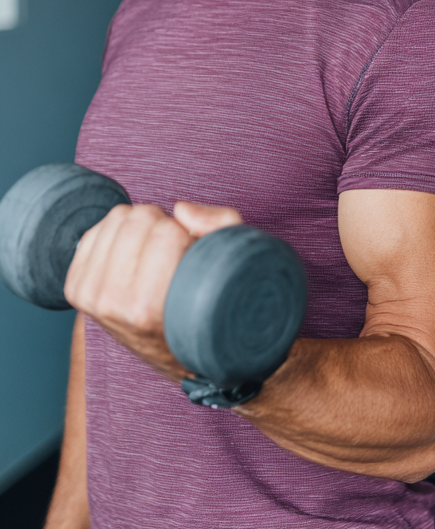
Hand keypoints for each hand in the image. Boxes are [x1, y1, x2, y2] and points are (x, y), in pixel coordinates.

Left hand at [64, 199, 242, 378]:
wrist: (175, 351)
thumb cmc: (206, 302)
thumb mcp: (233, 263)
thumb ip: (220, 225)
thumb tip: (180, 209)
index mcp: (151, 305)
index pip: (166, 232)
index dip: (187, 230)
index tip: (191, 251)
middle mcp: (115, 303)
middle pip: (137, 220)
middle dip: (161, 224)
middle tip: (172, 248)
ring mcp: (91, 297)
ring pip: (116, 220)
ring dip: (139, 227)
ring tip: (153, 252)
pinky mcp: (75, 290)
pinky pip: (94, 231)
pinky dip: (116, 234)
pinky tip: (131, 254)